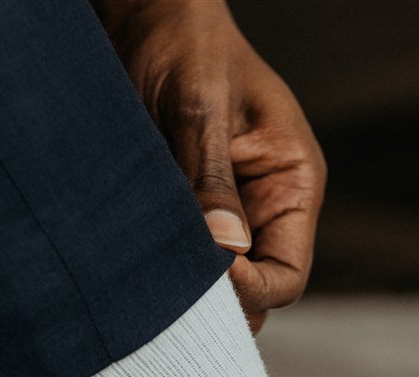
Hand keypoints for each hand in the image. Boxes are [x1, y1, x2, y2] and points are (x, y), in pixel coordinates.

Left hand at [98, 0, 324, 329]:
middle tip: (162, 299)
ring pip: (212, 288)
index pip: (288, 277)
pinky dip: (157, 275)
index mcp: (292, 184)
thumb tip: (227, 251)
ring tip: (141, 283)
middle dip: (215, 305)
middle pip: (253, 295)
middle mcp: (264, 209)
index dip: (250, 292)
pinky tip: (126, 270)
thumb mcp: (200, 107)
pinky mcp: (184, 214)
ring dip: (181, 293)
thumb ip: (211, 178)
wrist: (143, 15)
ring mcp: (224, 215)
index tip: (204, 280)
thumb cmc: (182, 42)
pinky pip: (178, 264)